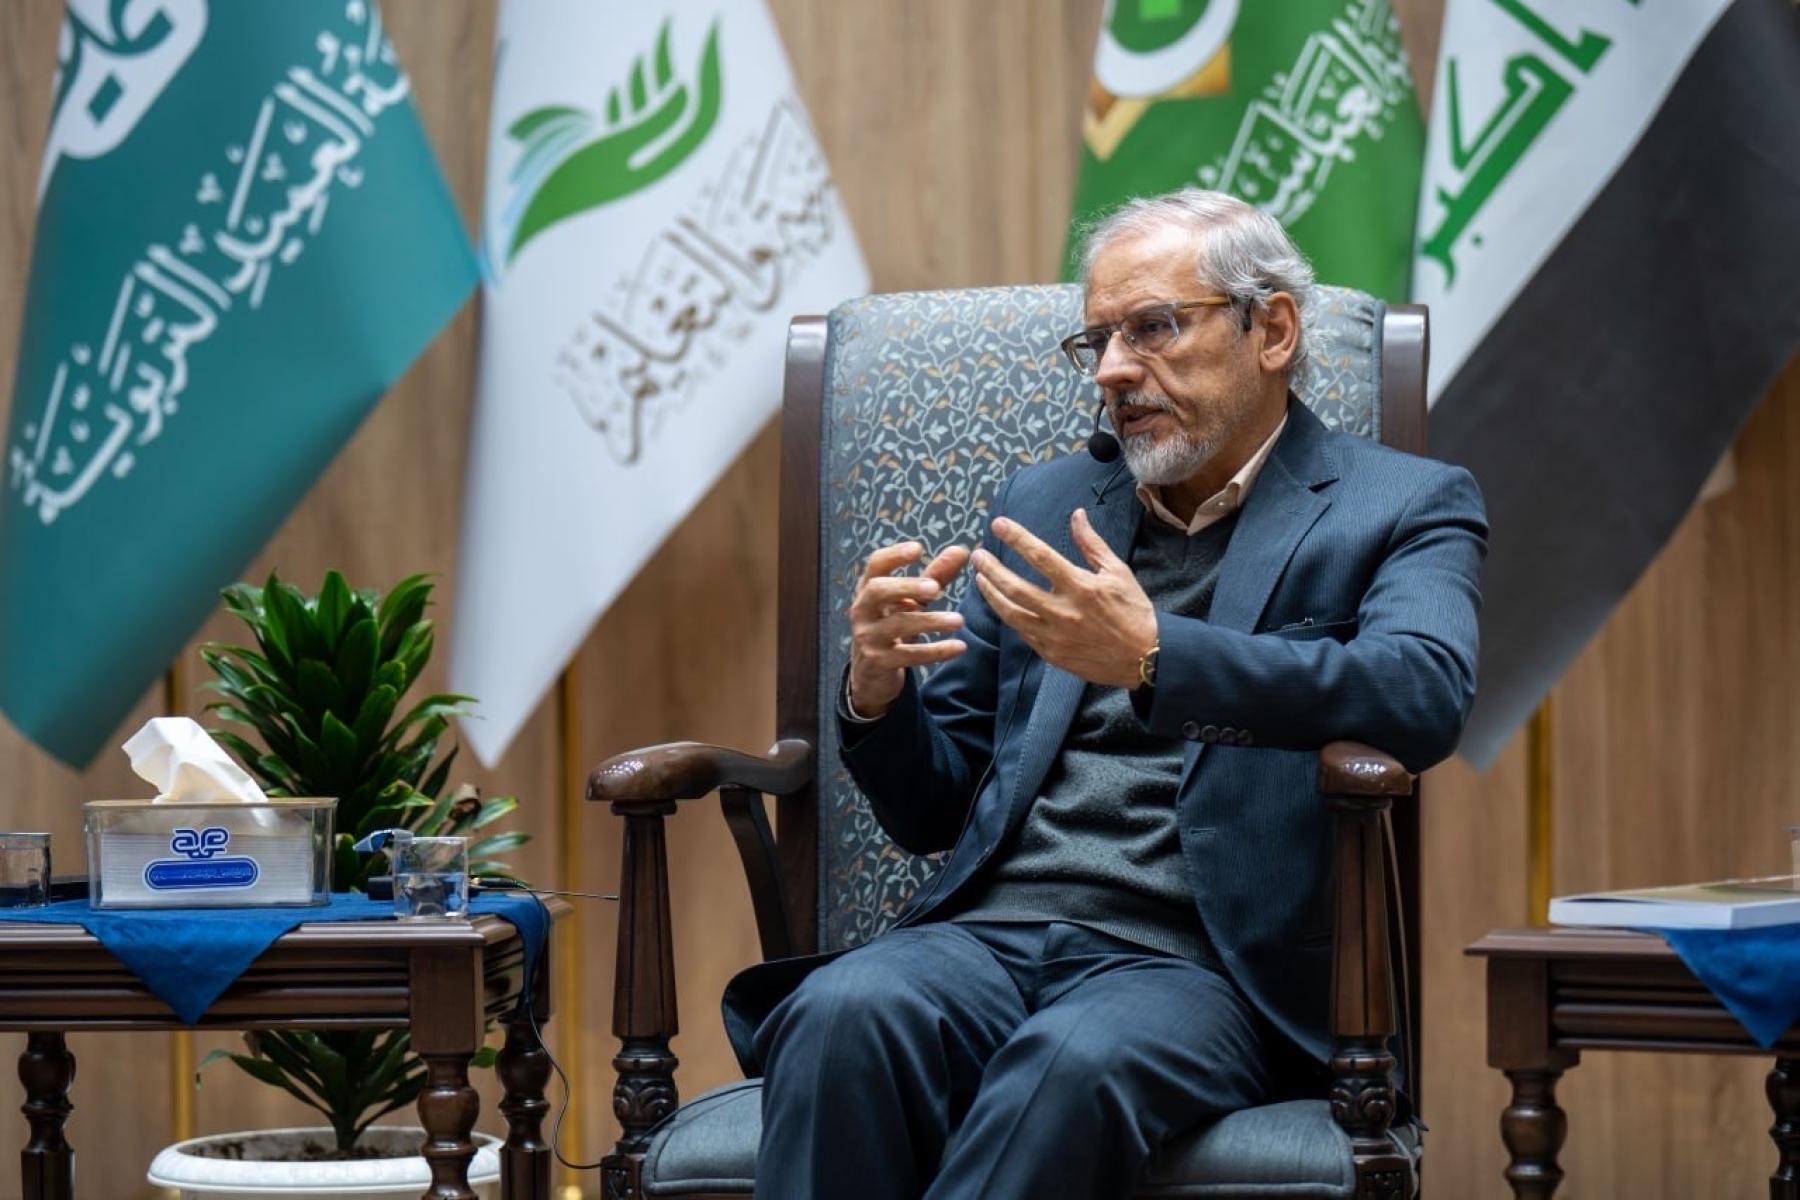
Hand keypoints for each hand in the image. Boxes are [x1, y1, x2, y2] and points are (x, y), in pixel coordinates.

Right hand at [847, 541, 972, 718]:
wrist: (871, 674)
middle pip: (877, 590)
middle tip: (935, 587)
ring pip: (896, 625)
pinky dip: (935, 651)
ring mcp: (868, 637)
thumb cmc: (893, 626)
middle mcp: (863, 610)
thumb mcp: (912, 601)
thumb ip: (935, 576)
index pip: (875, 564)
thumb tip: (962, 550)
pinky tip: (959, 646)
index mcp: (869, 589)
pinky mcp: (878, 662)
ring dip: (930, 621)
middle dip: (906, 586)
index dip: (894, 555)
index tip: (919, 548)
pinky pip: (908, 654)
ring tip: (959, 620)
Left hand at [972, 509, 1156, 688]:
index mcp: (1080, 586)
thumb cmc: (1133, 612)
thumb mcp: (1118, 572)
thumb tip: (1076, 515)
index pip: (1040, 556)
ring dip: (992, 594)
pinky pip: (1022, 632)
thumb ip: (1092, 544)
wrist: (1145, 657)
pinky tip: (1001, 604)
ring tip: (980, 578)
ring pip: (1011, 613)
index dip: (1016, 537)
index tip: (998, 524)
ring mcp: (1054, 636)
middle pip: (1015, 587)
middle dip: (992, 569)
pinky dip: (1009, 616)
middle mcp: (1063, 611)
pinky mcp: (1051, 653)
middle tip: (978, 555)